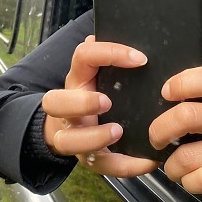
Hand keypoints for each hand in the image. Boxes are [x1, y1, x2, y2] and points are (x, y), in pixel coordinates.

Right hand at [42, 35, 157, 177]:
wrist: (70, 129)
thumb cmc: (91, 95)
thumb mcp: (96, 73)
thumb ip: (102, 58)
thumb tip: (103, 35)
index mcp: (76, 80)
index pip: (83, 57)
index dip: (108, 53)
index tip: (139, 59)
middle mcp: (68, 108)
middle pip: (55, 102)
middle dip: (80, 102)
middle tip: (106, 101)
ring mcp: (73, 135)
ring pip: (68, 140)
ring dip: (93, 136)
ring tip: (118, 132)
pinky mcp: (87, 158)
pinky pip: (100, 166)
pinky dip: (124, 165)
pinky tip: (146, 161)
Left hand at [149, 66, 201, 194]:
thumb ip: (199, 99)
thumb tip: (157, 105)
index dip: (183, 83)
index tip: (166, 92)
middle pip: (187, 117)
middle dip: (159, 131)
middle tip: (157, 139)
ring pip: (186, 157)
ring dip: (171, 166)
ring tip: (175, 166)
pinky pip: (200, 180)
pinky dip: (188, 182)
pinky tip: (193, 178)